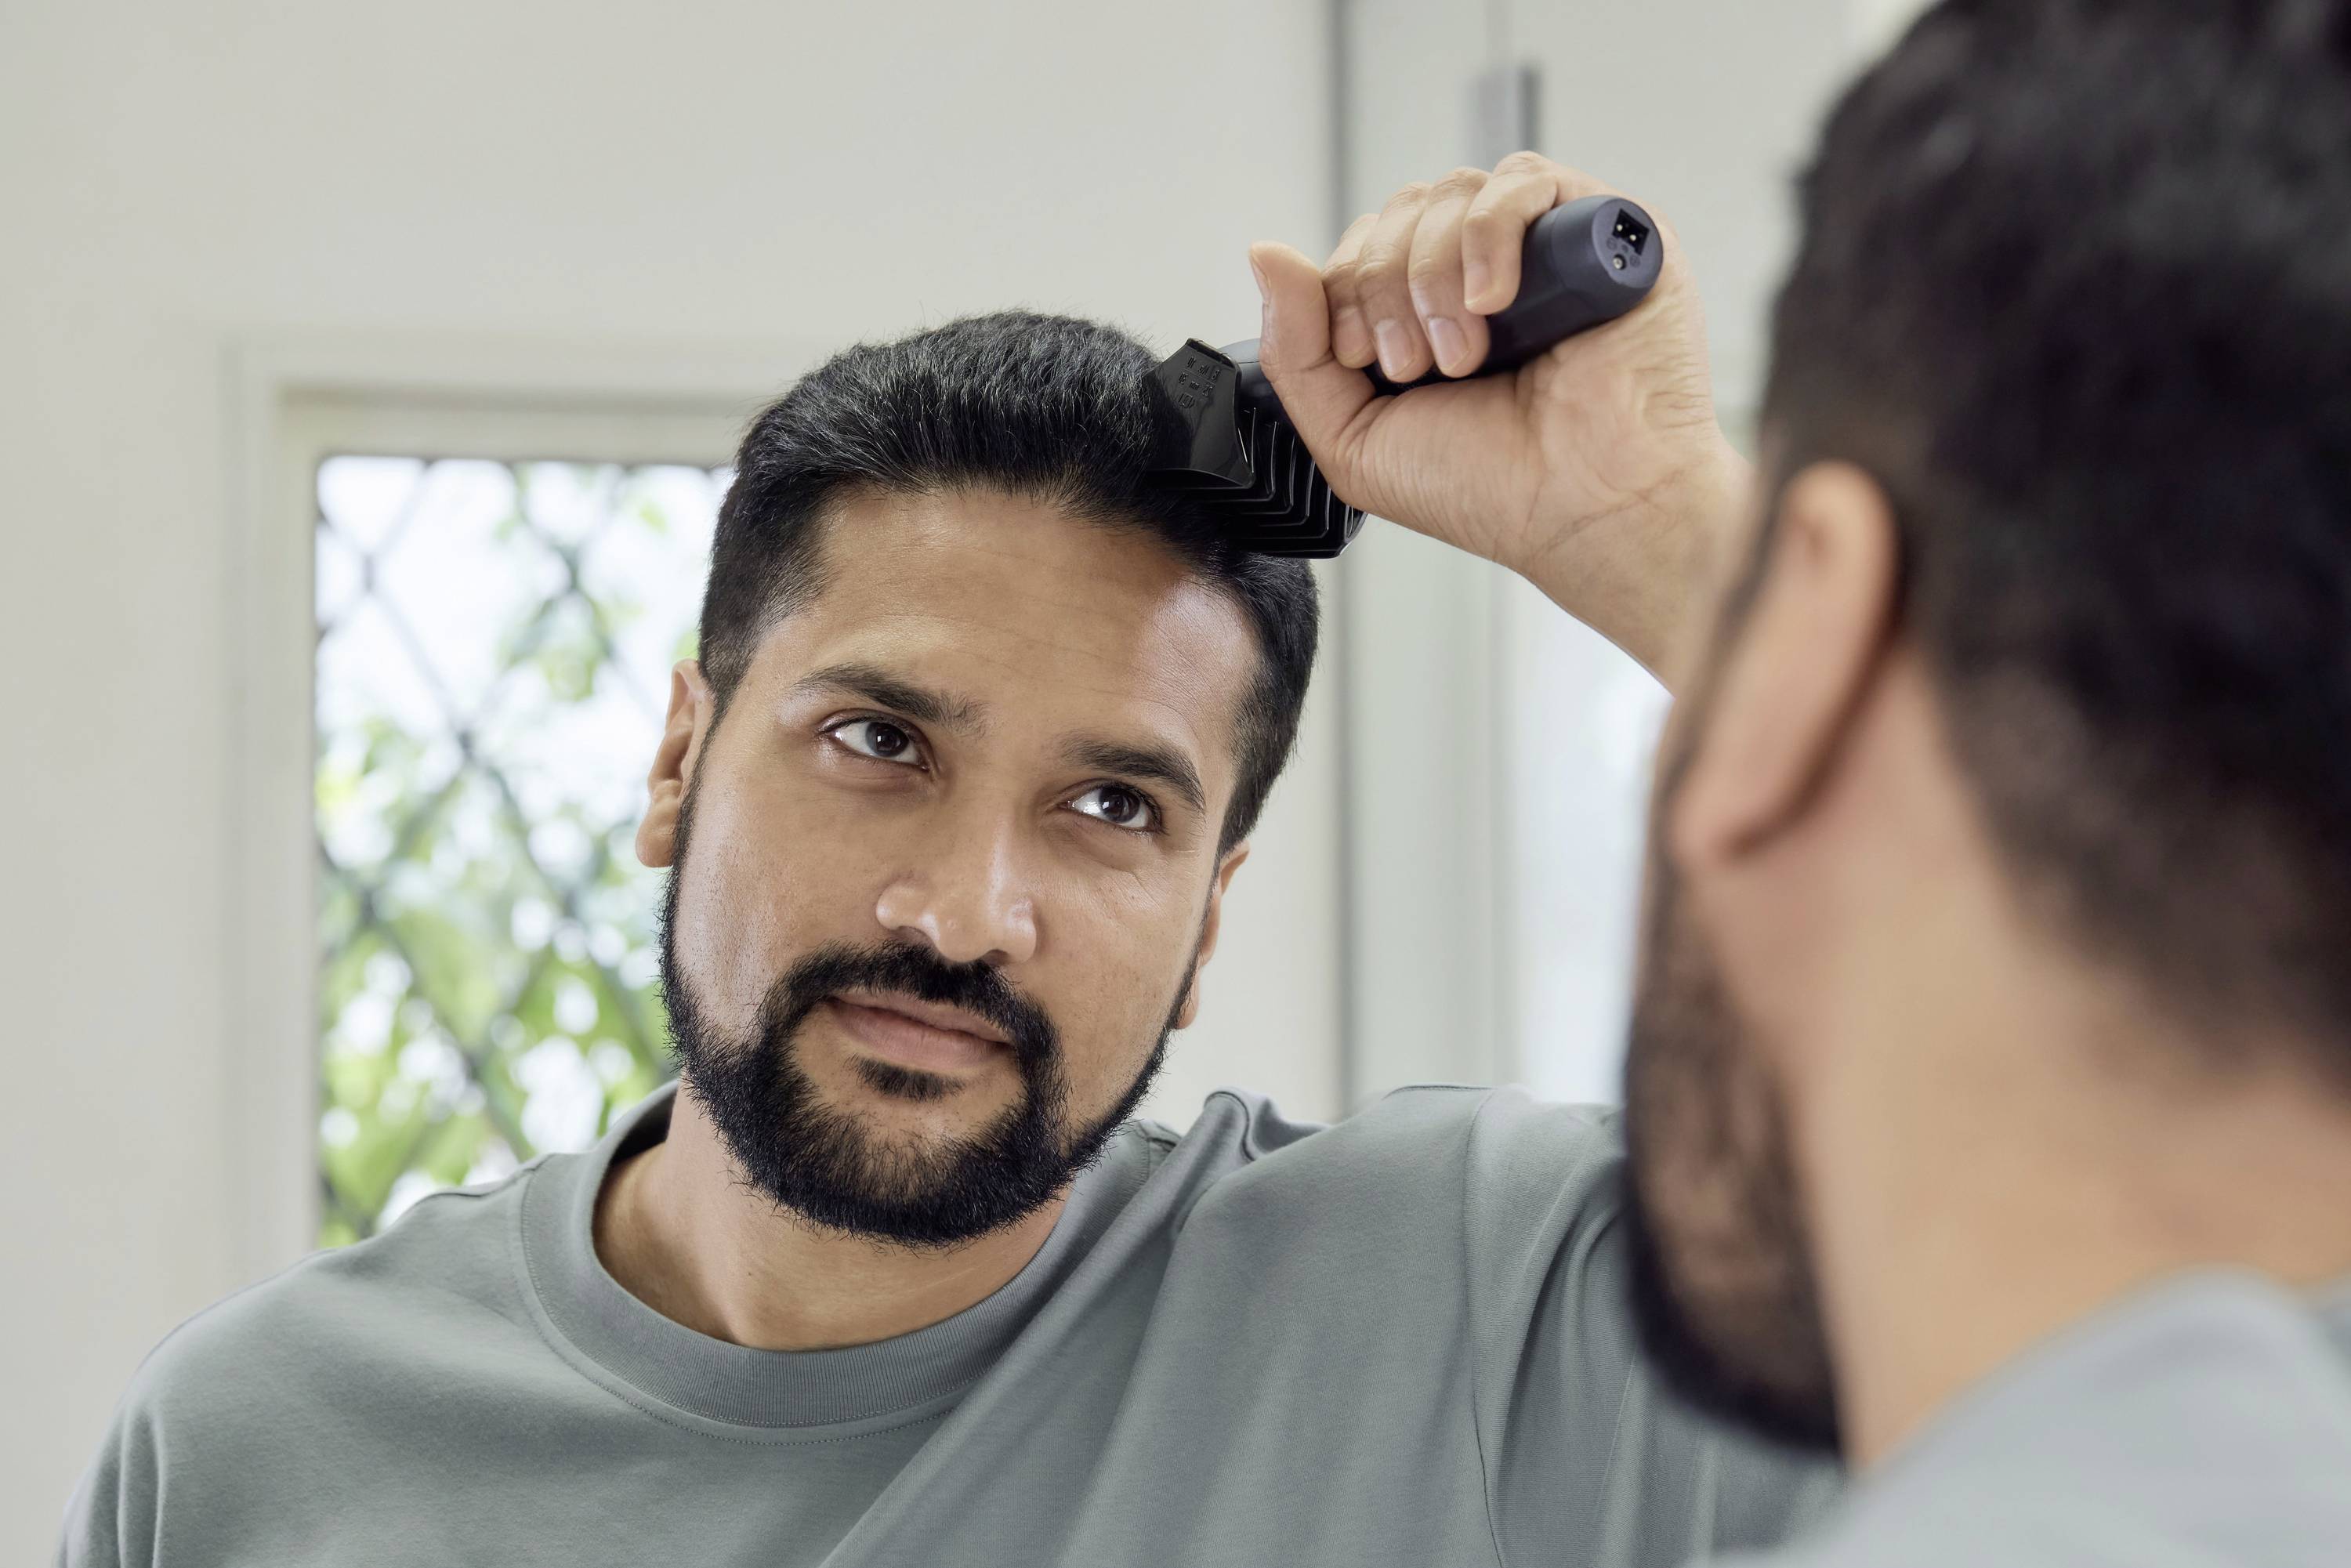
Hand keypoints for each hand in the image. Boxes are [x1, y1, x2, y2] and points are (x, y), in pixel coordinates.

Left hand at [1250, 152, 1745, 685]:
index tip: (1369, 362)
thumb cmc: (1491, 489)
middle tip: (1416, 367)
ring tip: (1464, 354)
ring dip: (1430, 275)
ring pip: (1448, 194)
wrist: (1590, 511)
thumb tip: (1264, 251)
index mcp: (1426, 317)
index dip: (1344, 294)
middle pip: (1395, 216)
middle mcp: (1481, 274)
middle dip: (1382, 290)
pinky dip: (1487, 236)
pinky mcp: (1601, 227)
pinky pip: (1521, 180)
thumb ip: (1294, 349)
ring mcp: (1541, 246)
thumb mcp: (1352, 437)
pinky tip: (1493, 300)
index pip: (1360, 250)